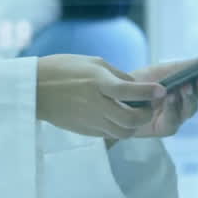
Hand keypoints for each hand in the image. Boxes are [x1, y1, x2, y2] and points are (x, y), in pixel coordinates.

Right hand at [36, 55, 165, 138]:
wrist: (35, 89)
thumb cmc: (63, 69)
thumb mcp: (93, 63)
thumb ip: (117, 75)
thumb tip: (136, 87)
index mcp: (97, 83)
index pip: (128, 91)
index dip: (148, 92)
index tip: (162, 90)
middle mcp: (95, 104)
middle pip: (130, 119)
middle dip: (145, 114)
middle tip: (150, 106)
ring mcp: (91, 120)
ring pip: (123, 132)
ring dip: (135, 125)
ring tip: (136, 113)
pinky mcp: (86, 131)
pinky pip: (111, 134)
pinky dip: (120, 128)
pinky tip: (119, 118)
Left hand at [124, 54, 197, 137]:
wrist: (115, 98)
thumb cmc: (140, 83)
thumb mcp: (163, 70)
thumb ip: (186, 66)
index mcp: (189, 84)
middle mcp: (186, 101)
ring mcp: (177, 116)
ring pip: (191, 108)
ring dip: (189, 97)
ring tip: (185, 86)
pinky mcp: (165, 128)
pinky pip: (174, 121)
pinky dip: (173, 109)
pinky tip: (170, 99)